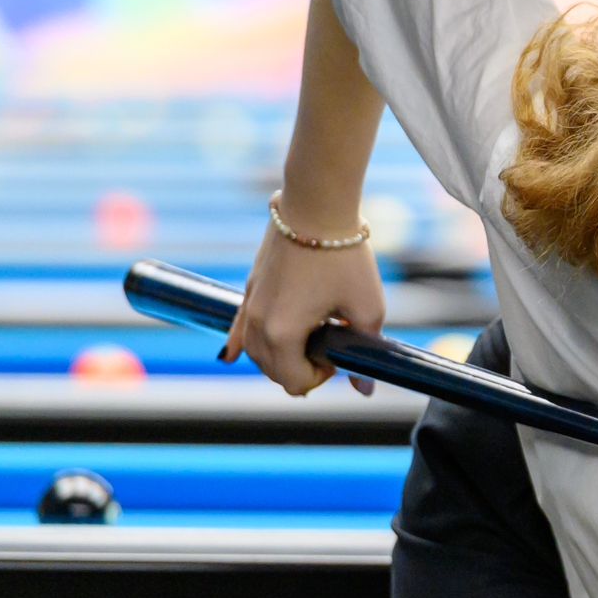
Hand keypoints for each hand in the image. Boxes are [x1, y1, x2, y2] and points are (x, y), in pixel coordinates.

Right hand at [220, 223, 383, 396]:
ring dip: (279, 358)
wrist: (317, 207)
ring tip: (309, 339)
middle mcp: (257, 323)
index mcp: (282, 333)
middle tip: (329, 349)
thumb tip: (365, 389)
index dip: (322, 377)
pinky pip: (238, 327)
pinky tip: (231, 356)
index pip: (294, 382)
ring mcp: (250, 304)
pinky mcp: (251, 287)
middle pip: (272, 371)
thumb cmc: (345, 257)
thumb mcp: (367, 307)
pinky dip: (239, 344)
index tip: (340, 355)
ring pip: (255, 352)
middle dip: (300, 370)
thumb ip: (364, 350)